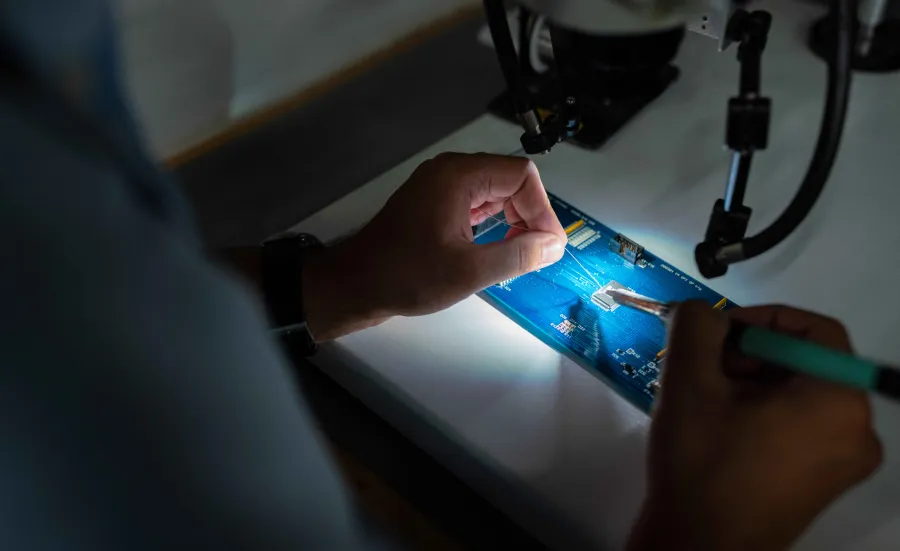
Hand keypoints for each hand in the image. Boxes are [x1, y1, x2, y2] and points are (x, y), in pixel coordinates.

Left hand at [303, 152, 566, 340]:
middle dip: (530, 215)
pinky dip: (494, 223)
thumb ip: (518, 255)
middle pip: (510, 180)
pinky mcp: (435, 202)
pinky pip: (477, 203)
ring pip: (495, 192)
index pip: (521, 175)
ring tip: (518, 254)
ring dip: (513, 220)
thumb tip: (554, 245)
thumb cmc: (406, 275)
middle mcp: (450, 172)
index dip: (542, 210)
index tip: (547, 246)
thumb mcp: (470, 271)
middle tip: (535, 253)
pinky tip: (496, 249)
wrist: (356, 284)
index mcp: (458, 176)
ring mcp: (440, 186)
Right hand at [627, 302, 881, 550]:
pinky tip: (718, 424)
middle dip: (748, 355)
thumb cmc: (701, 462)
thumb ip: (695, 326)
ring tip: (703, 397)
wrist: (699, 547)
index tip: (715, 332)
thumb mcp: (689, 382)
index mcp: (839, 401)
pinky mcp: (822, 483)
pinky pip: (799, 426)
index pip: (813, 330)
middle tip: (701, 367)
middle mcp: (858, 431)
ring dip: (749, 383)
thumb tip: (700, 312)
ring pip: (798, 395)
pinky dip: (761, 413)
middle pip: (805, 363)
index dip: (760, 319)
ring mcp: (843, 463)